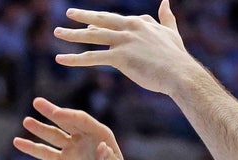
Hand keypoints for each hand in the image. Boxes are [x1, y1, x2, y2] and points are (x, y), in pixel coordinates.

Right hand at [12, 97, 132, 159]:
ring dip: (39, 128)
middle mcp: (83, 137)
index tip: (56, 113)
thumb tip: (103, 148)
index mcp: (99, 134)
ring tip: (26, 121)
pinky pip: (44, 153)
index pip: (81, 120)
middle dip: (51, 112)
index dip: (69, 116)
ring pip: (52, 135)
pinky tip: (18, 142)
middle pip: (65, 121)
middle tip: (37, 102)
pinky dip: (31, 148)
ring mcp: (70, 148)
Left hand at [54, 1, 196, 95]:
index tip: (88, 21)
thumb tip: (166, 1)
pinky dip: (75, 58)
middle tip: (69, 14)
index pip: (114, 19)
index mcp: (139, 23)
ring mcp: (124, 41)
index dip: (100, 20)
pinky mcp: (120, 57)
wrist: (180, 74)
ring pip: (93, 36)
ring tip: (57, 33)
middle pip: (101, 20)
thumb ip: (166, 17)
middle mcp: (129, 28)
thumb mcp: (171, 32)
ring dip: (72, 34)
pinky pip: (92, 57)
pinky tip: (61, 59)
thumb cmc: (177, 58)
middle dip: (82, 16)